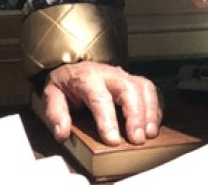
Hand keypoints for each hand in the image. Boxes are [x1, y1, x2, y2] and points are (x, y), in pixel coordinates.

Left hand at [36, 61, 161, 145]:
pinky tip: (153, 126)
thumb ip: (55, 114)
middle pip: (129, 88)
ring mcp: (124, 76)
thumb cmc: (65, 84)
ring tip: (149, 134)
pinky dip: (156, 108)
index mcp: (86, 77)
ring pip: (144, 87)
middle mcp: (108, 74)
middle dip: (136, 115)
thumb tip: (62, 132)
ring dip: (150, 111)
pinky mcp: (134, 82)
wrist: (72, 68)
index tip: (112, 140)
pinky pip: (152, 91)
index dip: (107, 119)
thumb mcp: (51, 95)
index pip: (99, 97)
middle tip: (137, 139)